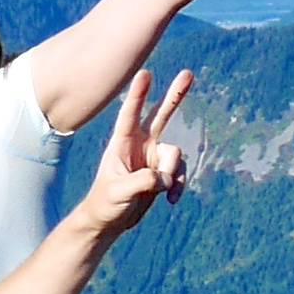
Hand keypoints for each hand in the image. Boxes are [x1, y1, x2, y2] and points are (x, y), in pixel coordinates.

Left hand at [80, 69, 197, 229]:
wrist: (110, 220)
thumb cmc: (105, 203)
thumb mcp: (118, 192)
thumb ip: (142, 181)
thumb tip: (165, 177)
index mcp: (121, 143)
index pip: (129, 114)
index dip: (138, 94)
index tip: (144, 73)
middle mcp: (140, 144)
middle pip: (161, 114)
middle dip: (176, 95)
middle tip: (188, 72)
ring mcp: (154, 156)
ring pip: (176, 154)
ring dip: (173, 174)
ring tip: (161, 191)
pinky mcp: (165, 171)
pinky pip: (181, 172)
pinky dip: (180, 186)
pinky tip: (171, 200)